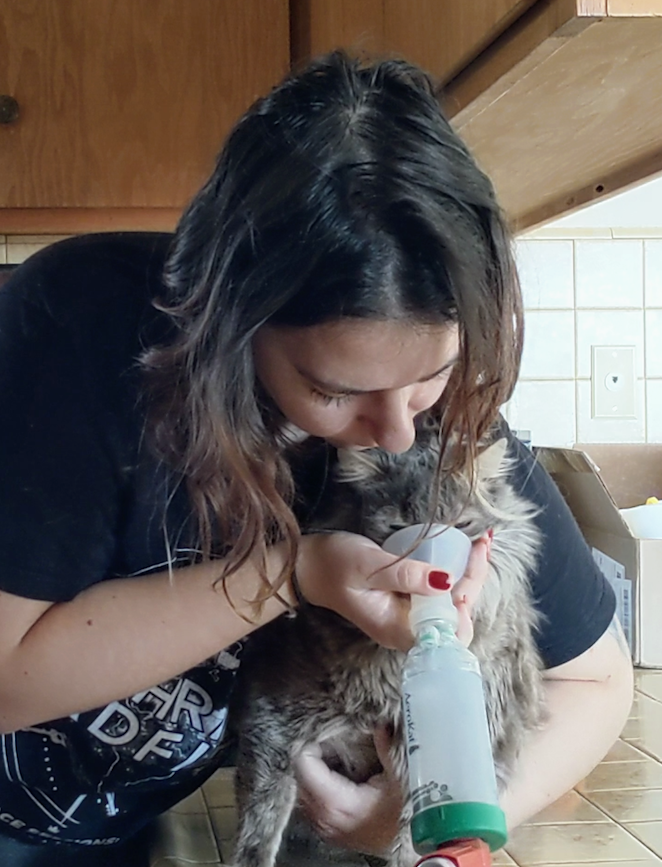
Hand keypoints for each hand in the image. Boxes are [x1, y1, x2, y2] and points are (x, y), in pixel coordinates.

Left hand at [294, 726, 401, 855]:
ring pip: (302, 790)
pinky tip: (337, 776)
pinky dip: (318, 786)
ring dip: (314, 771)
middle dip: (313, 755)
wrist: (414, 847)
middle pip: (299, 776)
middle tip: (330, 740)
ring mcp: (324, 827)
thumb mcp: (399, 777)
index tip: (325, 732)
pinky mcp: (329, 831)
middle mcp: (324, 817)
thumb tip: (379, 722)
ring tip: (334, 755)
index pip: (303, 765)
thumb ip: (385, 747)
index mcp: (337, 803)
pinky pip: (310, 803)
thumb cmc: (405, 816)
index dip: (312, 744)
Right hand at [297, 531, 490, 650]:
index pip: (450, 628)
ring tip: (481, 543)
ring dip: (469, 574)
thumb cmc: (333, 566)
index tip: (472, 563)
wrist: (308, 566)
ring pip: (451, 603)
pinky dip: (456, 573)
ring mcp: (409, 616)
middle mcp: (408, 629)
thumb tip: (446, 580)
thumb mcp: (369, 566)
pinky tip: (464, 552)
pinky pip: (439, 593)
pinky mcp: (407, 602)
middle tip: (483, 543)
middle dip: (475, 579)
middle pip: (456, 615)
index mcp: (400, 630)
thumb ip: (406, 575)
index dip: (468, 598)